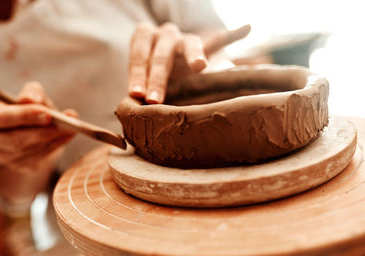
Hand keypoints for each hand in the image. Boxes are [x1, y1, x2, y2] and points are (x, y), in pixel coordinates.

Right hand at [0, 82, 76, 172]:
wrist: (39, 130)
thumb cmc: (33, 109)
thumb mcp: (34, 96)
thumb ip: (34, 93)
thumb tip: (31, 100)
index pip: (1, 117)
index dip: (25, 116)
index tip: (48, 115)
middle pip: (15, 139)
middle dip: (43, 132)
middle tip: (67, 125)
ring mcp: (2, 156)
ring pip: (29, 151)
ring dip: (54, 139)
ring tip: (72, 128)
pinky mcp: (17, 167)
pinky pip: (38, 159)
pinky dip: (55, 147)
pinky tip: (66, 137)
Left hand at [128, 22, 250, 103]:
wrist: (168, 66)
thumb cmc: (151, 75)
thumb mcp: (142, 79)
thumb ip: (139, 87)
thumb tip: (130, 105)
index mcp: (145, 38)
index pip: (139, 54)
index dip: (137, 74)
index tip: (137, 94)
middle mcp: (165, 34)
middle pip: (161, 53)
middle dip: (157, 78)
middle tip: (154, 100)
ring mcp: (186, 38)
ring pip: (191, 44)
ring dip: (194, 56)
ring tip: (200, 65)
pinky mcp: (205, 44)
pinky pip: (220, 40)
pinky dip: (233, 35)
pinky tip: (247, 28)